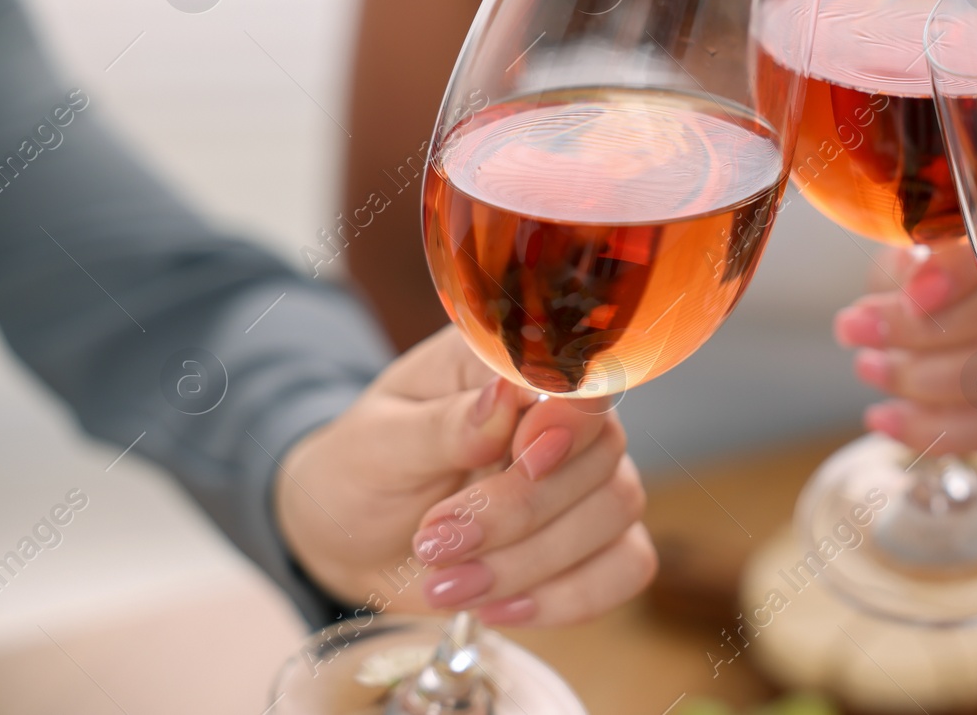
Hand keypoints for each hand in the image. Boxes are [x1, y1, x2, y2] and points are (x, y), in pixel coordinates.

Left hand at [276, 326, 655, 626]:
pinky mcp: (592, 542)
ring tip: (447, 584)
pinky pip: (626, 567)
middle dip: (521, 512)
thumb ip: (446, 423)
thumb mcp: (380, 442)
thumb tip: (505, 395)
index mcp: (512, 367)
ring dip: (530, 563)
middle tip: (436, 540)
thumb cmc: (362, 470)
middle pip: (603, 455)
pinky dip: (569, 597)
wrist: (349, 535)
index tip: (523, 456)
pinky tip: (501, 608)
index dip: (568, 422)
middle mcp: (563, 415)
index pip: (580, 380)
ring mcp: (585, 479)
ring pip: (616, 514)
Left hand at [835, 242, 976, 452]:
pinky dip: (931, 428)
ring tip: (867, 365)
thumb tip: (915, 285)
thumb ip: (928, 258)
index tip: (912, 291)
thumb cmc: (966, 278)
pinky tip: (886, 419)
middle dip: (916, 331)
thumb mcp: (939, 249)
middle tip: (855, 327)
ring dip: (916, 380)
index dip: (957, 274)